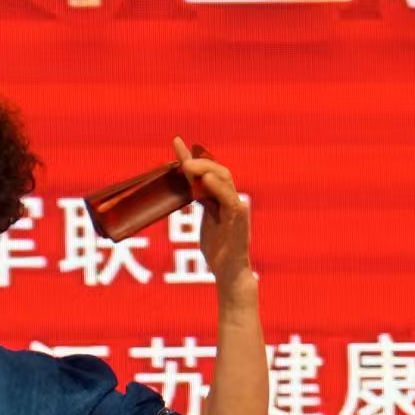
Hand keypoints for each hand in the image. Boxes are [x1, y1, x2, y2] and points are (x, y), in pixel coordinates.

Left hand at [174, 136, 253, 288]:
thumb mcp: (205, 222)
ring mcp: (236, 207)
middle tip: (181, 159)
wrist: (230, 272)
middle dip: (199, 161)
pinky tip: (206, 179)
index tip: (176, 142)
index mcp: (221, 198)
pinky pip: (229, 199)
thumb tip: (181, 190)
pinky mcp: (238, 219)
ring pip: (224, 179)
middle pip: (218, 170)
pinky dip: (218, 187)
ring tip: (187, 164)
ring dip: (205, 169)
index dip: (192, 157)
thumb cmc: (218, 249)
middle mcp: (231, 198)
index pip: (207, 171)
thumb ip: (200, 203)